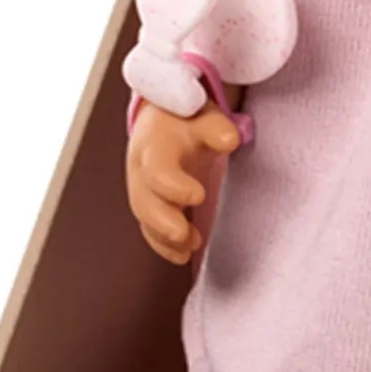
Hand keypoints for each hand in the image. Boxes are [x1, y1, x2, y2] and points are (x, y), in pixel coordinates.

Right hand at [126, 101, 241, 264]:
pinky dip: (163, 245)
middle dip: (162, 221)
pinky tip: (182, 256)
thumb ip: (215, 127)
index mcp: (154, 145)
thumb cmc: (187, 120)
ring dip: (165, 237)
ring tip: (190, 246)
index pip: (156, 168)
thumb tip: (229, 139)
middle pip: (143, 200)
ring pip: (145, 218)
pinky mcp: (149, 204)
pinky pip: (149, 229)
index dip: (173, 185)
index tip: (198, 196)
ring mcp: (142, 189)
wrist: (165, 119)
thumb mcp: (203, 115)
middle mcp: (141, 169)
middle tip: (184, 235)